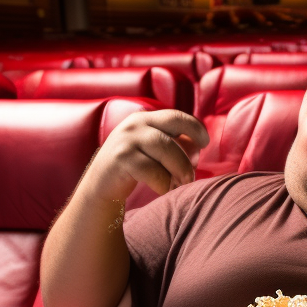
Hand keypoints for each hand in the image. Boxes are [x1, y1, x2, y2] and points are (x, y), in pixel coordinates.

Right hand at [82, 109, 209, 202]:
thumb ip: (172, 142)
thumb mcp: (151, 148)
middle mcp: (135, 125)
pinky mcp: (121, 159)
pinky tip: (164, 190)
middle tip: (191, 176)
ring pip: (166, 152)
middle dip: (187, 160)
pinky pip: (153, 171)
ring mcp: (126, 140)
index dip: (194, 128)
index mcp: (145, 118)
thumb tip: (198, 146)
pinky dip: (164, 184)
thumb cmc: (135, 167)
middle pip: (172, 138)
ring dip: (179, 171)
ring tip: (180, 185)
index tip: (205, 142)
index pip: (176, 116)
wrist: (101, 183)